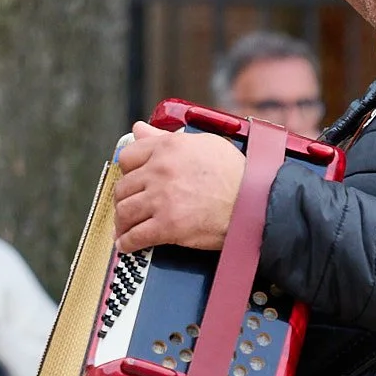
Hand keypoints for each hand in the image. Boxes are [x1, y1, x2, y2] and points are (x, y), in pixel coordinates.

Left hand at [114, 121, 245, 252]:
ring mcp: (162, 199)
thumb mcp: (202, 143)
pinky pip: (136, 236)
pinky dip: (127, 243)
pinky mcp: (167, 226)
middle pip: (123, 187)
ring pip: (125, 212)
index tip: (131, 182)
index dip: (128, 172)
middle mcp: (160, 170)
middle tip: (127, 210)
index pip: (128, 157)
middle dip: (124, 201)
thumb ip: (166, 137)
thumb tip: (139, 130)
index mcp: (167, 147)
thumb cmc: (235, 173)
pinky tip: (126, 245)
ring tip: (125, 229)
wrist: (253, 201)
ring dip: (122, 223)